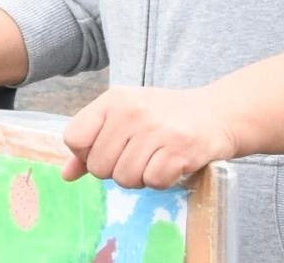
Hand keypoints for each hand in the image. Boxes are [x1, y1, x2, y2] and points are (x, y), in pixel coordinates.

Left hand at [60, 86, 238, 188]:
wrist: (216, 113)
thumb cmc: (164, 117)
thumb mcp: (124, 118)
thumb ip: (93, 143)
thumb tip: (66, 174)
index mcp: (112, 100)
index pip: (74, 138)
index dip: (88, 153)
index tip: (109, 149)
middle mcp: (131, 111)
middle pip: (99, 167)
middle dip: (117, 170)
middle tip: (138, 156)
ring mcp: (155, 130)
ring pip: (124, 179)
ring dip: (140, 178)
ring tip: (155, 158)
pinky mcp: (178, 149)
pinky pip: (153, 182)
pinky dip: (162, 180)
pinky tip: (171, 163)